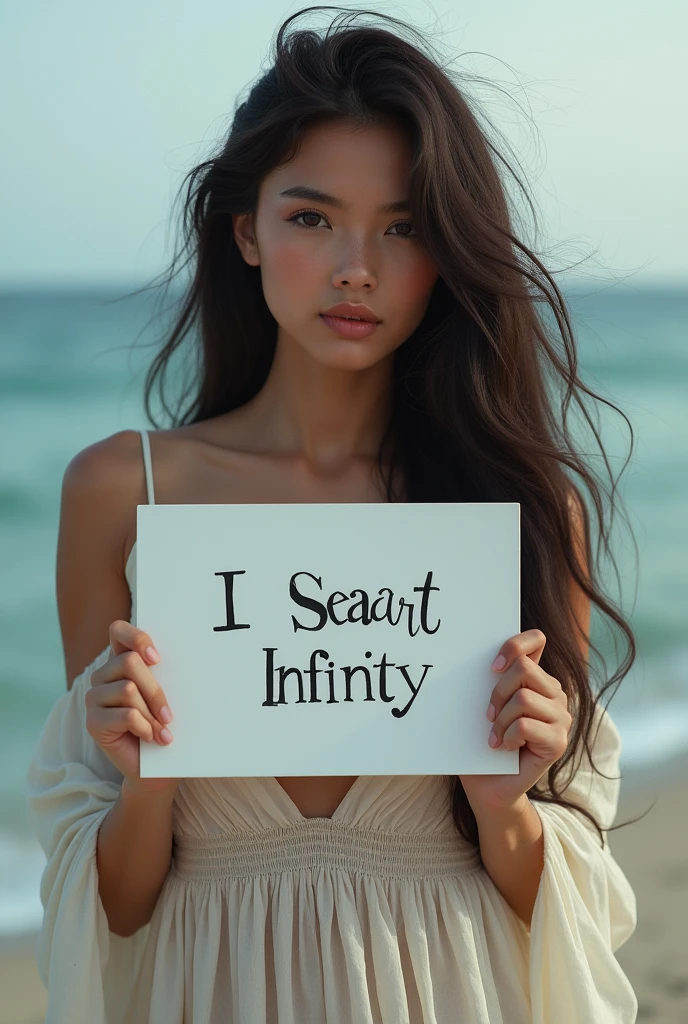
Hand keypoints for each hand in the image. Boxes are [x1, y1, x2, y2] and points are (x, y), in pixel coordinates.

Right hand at [86, 620, 177, 795]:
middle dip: (155, 690)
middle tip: (170, 715)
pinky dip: (145, 727)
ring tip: (162, 730)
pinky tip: (151, 737)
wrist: (155, 766)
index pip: (118, 630)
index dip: (137, 638)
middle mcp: (102, 676)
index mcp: (119, 661)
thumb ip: (162, 673)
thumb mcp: (165, 694)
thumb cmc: (163, 724)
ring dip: (152, 714)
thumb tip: (183, 657)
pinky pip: (125, 715)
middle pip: (129, 663)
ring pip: (128, 690)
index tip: (157, 659)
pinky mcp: (92, 722)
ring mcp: (93, 698)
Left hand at [459, 629, 571, 812]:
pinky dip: (507, 737)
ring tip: (496, 735)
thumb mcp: (485, 704)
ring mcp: (561, 717)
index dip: (514, 645)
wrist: (488, 785)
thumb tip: (474, 656)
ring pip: (523, 698)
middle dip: (497, 691)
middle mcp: (554, 693)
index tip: (491, 667)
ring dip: (500, 720)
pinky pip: (526, 725)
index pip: (537, 639)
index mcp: (537, 678)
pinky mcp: (559, 741)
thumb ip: (491, 679)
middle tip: (488, 715)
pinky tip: (504, 747)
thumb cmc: (482, 741)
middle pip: (524, 668)